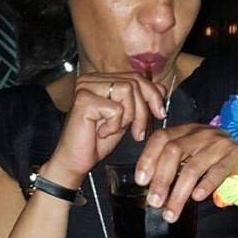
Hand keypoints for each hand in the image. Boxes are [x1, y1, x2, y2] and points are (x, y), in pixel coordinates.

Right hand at [45, 72, 166, 186]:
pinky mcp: (83, 100)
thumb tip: (161, 88)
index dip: (153, 94)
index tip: (160, 113)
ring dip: (129, 117)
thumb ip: (139, 101)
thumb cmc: (97, 141)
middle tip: (139, 132)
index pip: (136, 77)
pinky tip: (101, 132)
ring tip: (116, 130)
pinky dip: (114, 125)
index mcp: (101, 79)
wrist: (75, 161)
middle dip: (143, 110)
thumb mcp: (126, 118)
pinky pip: (116, 108)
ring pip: (127, 90)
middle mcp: (91, 79)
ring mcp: (86, 87)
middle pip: (134, 82)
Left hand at [135, 124, 237, 221]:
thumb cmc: (213, 154)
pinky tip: (197, 198)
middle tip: (154, 201)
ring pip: (193, 168)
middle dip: (161, 179)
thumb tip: (148, 184)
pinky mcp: (233, 157)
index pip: (161, 137)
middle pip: (174, 151)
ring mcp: (217, 145)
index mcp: (185, 131)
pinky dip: (205, 186)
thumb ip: (172, 161)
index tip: (141, 180)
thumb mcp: (191, 150)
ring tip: (171, 212)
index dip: (148, 158)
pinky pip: (217, 172)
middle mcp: (200, 134)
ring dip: (179, 193)